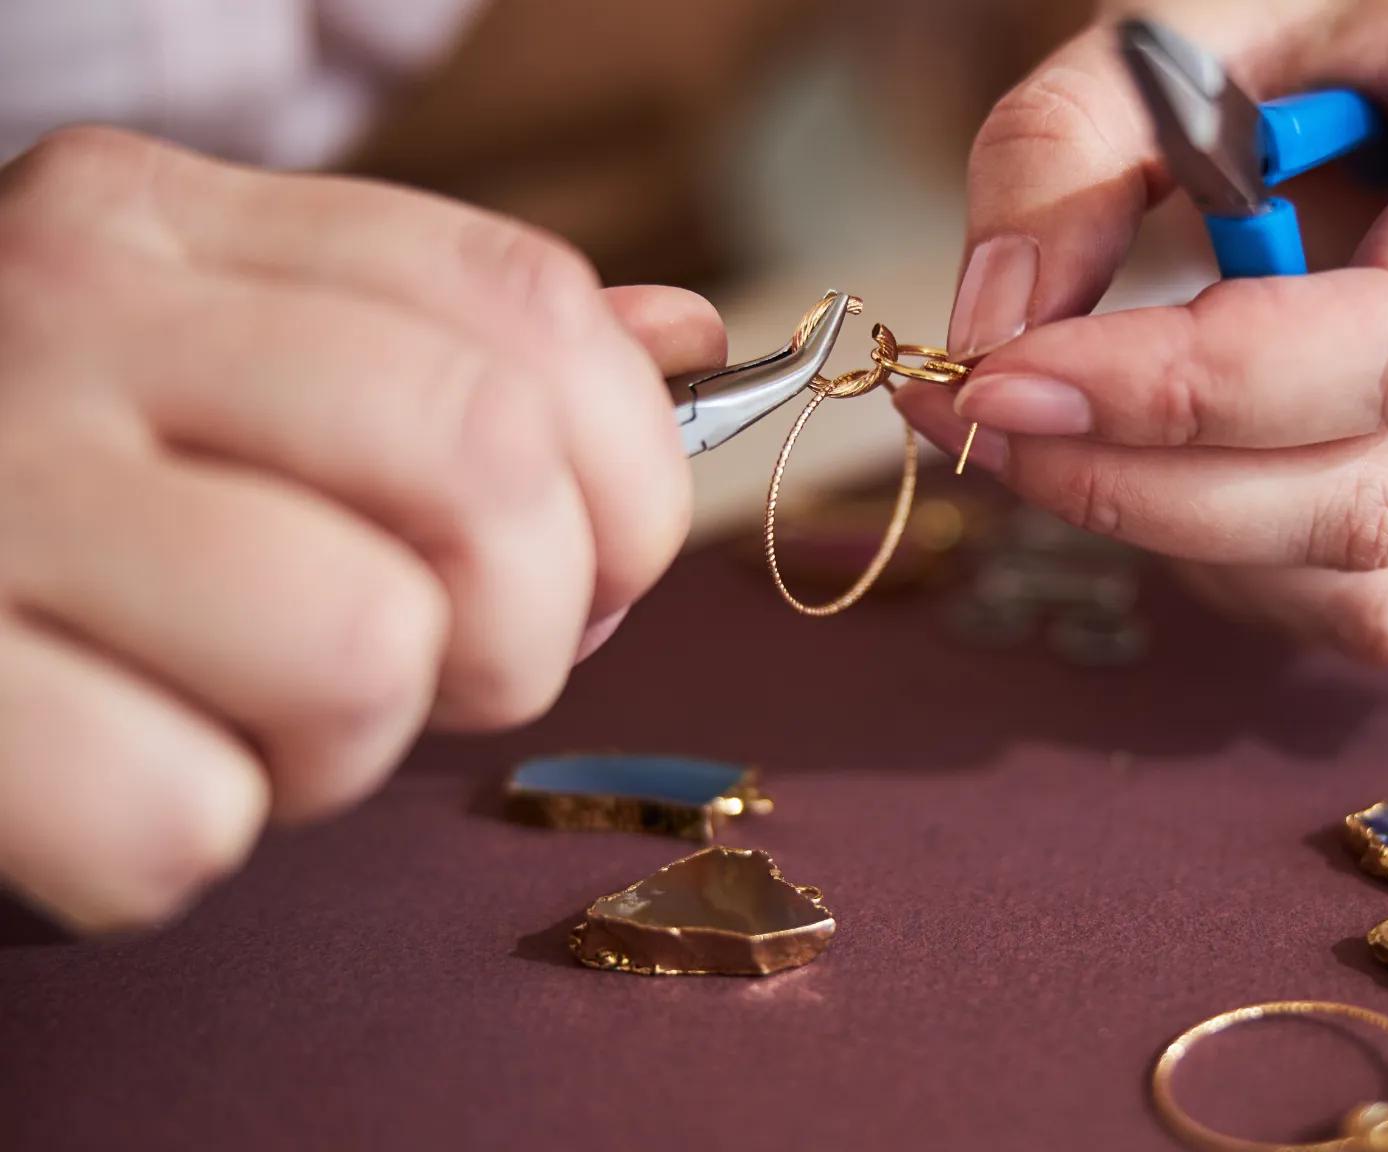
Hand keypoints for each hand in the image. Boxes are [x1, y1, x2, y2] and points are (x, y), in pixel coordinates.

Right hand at [0, 129, 722, 929]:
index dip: (633, 464)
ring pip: (361, 645)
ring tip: (241, 715)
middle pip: (481, 460)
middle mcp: (68, 319)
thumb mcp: (209, 369)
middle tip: (443, 665)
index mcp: (161, 223)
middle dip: (528, 618)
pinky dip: (184, 841)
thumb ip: (434, 347)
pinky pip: (187, 812)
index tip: (609, 560)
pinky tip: (114, 777)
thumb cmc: (39, 498)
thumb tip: (683, 337)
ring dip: (346, 744)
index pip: (520, 302)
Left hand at [896, 0, 1387, 662]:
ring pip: (1377, 571)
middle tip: (978, 417)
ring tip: (1059, 427)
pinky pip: (1381, 602)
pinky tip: (1167, 466)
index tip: (1011, 376)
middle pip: (1381, 485)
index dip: (1194, 392)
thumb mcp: (1185, 27)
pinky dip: (1240, 564)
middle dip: (1146, 483)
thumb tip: (995, 326)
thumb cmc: (1324, 11)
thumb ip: (1065, 149)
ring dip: (1179, 534)